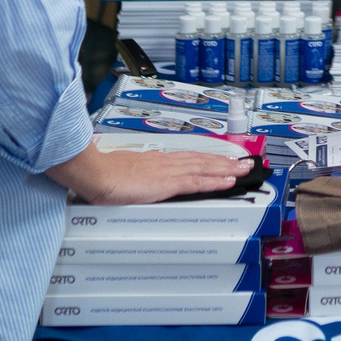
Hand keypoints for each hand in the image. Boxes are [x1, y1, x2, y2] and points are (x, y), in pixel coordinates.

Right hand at [47, 142, 250, 203]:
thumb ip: (133, 177)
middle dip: (225, 161)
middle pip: (202, 160)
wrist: (94, 172)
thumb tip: (134, 181)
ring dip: (227, 168)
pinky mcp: (167, 182)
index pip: (188, 158)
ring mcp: (168, 170)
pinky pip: (198, 181)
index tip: (222, 160)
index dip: (207, 159)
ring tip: (244, 169)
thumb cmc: (101, 173)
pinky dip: (215, 179)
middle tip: (245, 162)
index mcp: (155, 161)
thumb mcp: (120, 174)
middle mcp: (165, 162)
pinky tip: (228, 180)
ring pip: (205, 168)